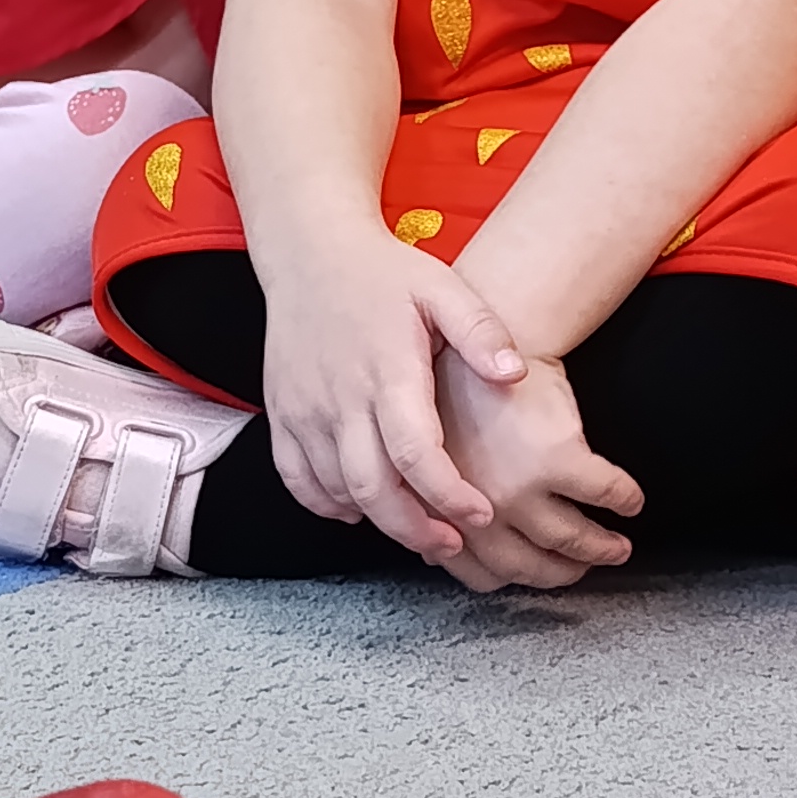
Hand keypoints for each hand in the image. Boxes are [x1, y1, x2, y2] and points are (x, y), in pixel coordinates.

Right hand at [259, 226, 528, 562]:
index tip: (479, 514)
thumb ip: (482, 332)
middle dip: (414, 528)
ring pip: (335, 490)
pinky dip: (325, 503)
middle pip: (372, 488)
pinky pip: (296, 477)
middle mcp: (339, 398)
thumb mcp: (443, 288)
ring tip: (416, 530)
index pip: (415, 454)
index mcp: (386, 371)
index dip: (448, 494)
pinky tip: (357, 508)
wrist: (308, 253)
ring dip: (375, 519)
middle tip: (451, 544)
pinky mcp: (281, 413)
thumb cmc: (382, 272)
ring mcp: (303, 410)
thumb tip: (515, 376)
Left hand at [424, 352, 640, 590]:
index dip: (511, 578)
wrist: (480, 335)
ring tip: (617, 546)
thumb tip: (441, 551)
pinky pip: (604, 493)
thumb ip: (435, 506)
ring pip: (569, 537)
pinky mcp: (558, 459)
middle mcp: (474, 507)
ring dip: (600, 548)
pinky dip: (624, 500)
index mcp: (440, 509)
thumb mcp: (426, 456)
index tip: (536, 573)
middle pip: (526, 565)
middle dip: (562, 574)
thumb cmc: (452, 388)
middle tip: (586, 569)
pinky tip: (632, 501)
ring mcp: (517, 486)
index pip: (476, 570)